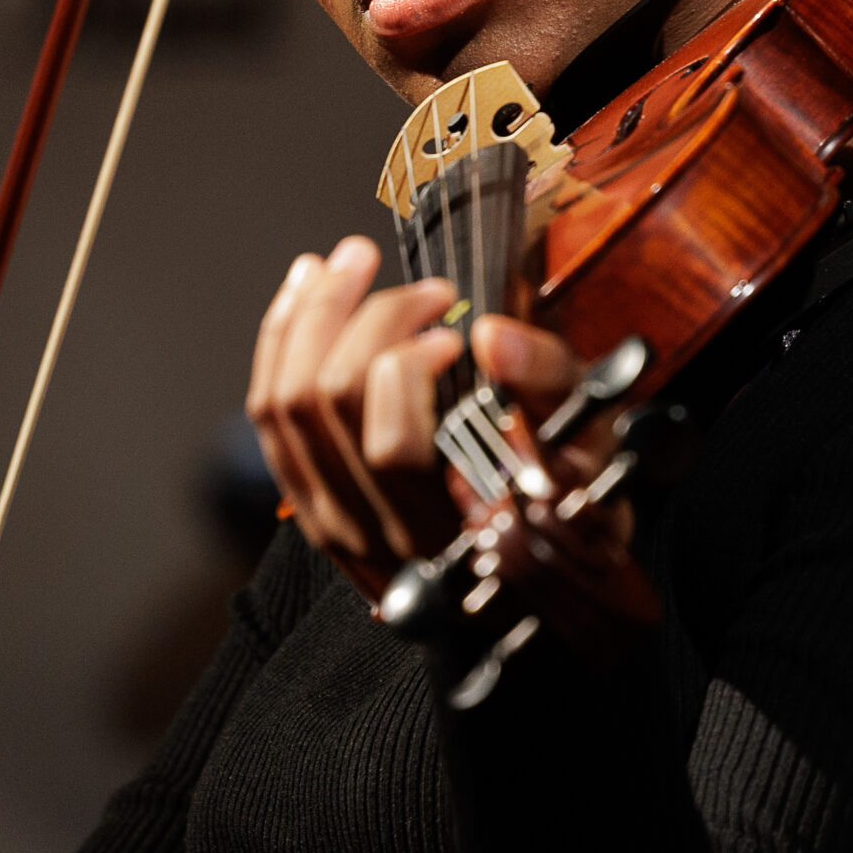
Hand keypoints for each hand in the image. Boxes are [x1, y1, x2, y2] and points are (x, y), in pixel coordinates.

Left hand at [246, 238, 612, 596]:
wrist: (524, 589)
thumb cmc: (559, 505)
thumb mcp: (585, 447)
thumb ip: (547, 385)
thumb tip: (493, 336)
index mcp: (447, 529)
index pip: (393, 443)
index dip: (410, 364)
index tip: (453, 330)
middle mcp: (375, 532)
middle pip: (328, 404)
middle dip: (368, 315)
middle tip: (417, 283)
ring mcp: (331, 519)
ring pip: (285, 404)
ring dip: (312, 315)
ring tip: (348, 262)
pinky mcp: (308, 498)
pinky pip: (268, 415)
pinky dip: (281, 340)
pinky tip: (306, 289)